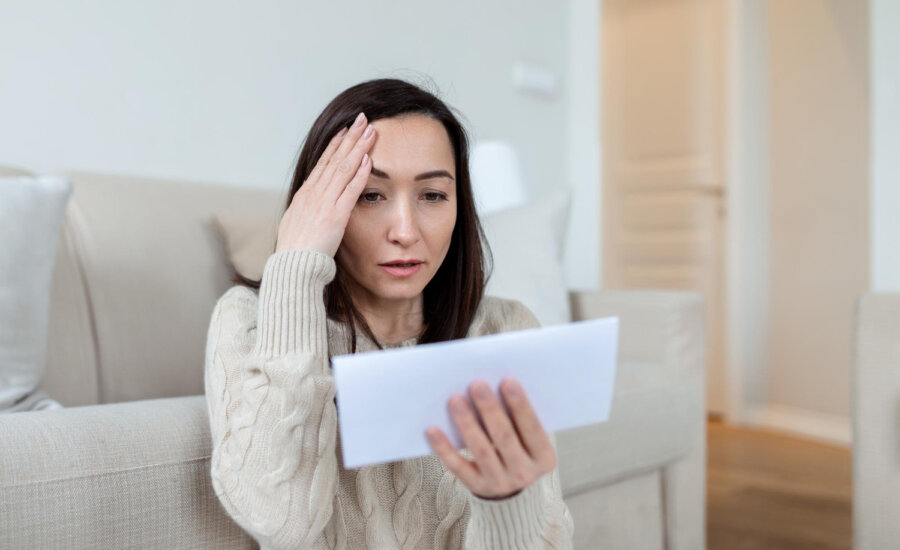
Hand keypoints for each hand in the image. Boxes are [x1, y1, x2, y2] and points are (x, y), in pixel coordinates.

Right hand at [275, 111, 376, 256]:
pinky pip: (350, 191)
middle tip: (362, 119)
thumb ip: (306, 210)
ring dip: (359, 149)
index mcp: (305, 195)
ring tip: (371, 132)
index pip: (323, 162)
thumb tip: (309, 202)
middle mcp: (314, 194)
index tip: (345, 130)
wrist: (293, 267)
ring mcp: (324, 203)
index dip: (335, 144)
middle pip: (335, 159)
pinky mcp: (335, 216)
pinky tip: (369, 161)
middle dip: (350, 137)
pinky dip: (360, 175)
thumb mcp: (296, 223)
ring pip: (344, 169)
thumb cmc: (295, 252)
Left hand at [425, 378, 556, 499]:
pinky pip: (457, 466)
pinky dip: (444, 448)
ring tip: (455, 400)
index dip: (520, 405)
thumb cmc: (521, 451)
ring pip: (480, 450)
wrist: (513, 493)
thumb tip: (496, 384)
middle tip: (477, 385)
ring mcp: (500, 483)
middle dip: (490, 409)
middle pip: (504, 437)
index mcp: (544, 457)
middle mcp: (524, 473)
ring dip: (467, 423)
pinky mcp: (477, 486)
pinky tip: (432, 429)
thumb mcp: (531, 441)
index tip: (507, 381)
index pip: (532, 428)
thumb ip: (520, 420)